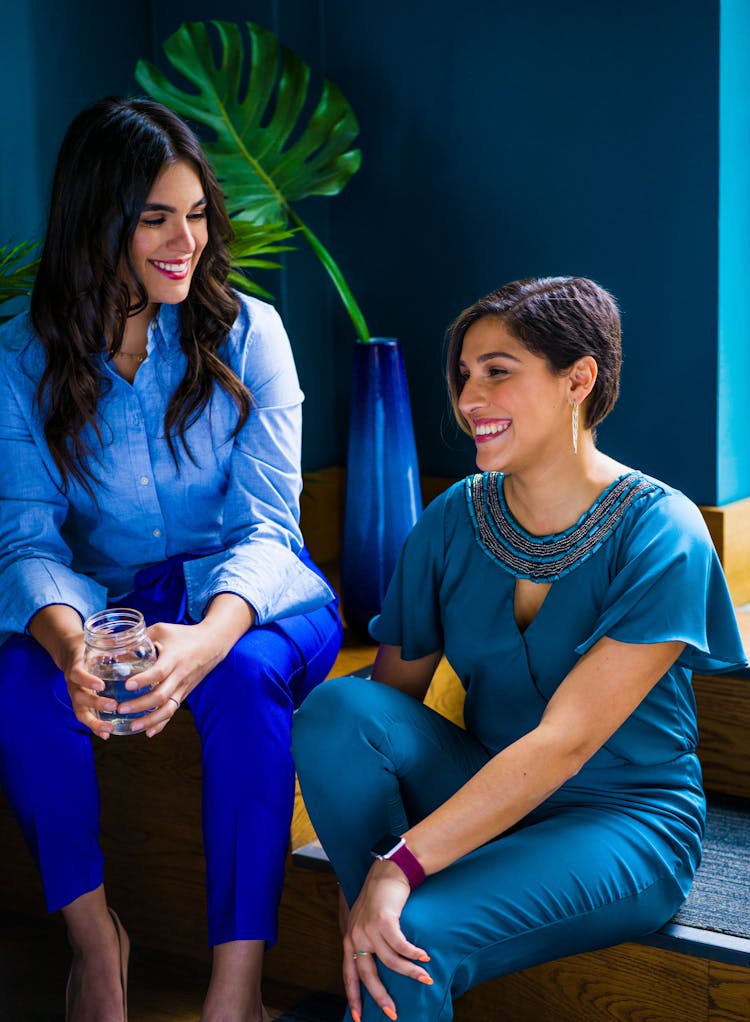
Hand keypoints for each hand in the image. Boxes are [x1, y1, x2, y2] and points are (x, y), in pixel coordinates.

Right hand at [60, 636, 121, 740]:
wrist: (69, 652)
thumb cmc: (87, 646)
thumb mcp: (94, 641)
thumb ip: (107, 640)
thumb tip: (126, 637)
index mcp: (76, 667)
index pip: (78, 674)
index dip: (87, 680)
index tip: (101, 685)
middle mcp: (73, 684)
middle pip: (80, 697)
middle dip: (96, 703)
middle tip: (114, 705)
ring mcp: (76, 695)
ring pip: (81, 712)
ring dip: (95, 722)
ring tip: (110, 729)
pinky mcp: (80, 703)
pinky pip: (86, 717)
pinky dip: (95, 727)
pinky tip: (107, 735)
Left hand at [116, 619, 226, 736]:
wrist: (213, 644)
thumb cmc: (185, 635)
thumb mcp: (163, 630)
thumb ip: (142, 638)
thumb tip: (117, 646)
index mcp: (174, 658)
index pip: (159, 672)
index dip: (143, 680)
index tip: (127, 685)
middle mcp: (179, 675)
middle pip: (161, 695)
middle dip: (140, 705)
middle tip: (121, 708)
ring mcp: (183, 687)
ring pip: (168, 708)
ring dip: (150, 720)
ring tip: (132, 726)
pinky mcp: (184, 693)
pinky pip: (172, 711)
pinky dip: (161, 723)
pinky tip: (149, 732)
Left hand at [343, 860, 431, 1021]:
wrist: (388, 870)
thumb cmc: (381, 898)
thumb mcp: (367, 921)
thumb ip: (369, 942)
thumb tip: (380, 969)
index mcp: (350, 938)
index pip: (349, 974)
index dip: (354, 997)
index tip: (358, 1018)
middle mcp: (356, 935)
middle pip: (367, 975)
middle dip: (381, 997)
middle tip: (393, 1013)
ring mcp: (369, 928)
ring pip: (390, 961)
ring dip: (410, 972)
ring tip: (425, 979)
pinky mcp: (384, 920)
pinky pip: (401, 945)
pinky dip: (414, 954)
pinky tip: (425, 958)